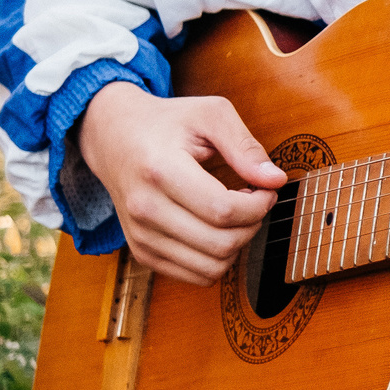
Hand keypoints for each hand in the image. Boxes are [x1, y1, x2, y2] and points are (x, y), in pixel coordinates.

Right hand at [76, 83, 287, 285]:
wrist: (114, 138)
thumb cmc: (167, 123)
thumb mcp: (210, 114)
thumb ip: (245, 146)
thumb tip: (275, 180)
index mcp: (160, 170)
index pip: (224, 210)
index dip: (259, 205)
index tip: (267, 189)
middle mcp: (145, 208)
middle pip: (221, 243)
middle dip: (253, 225)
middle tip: (255, 201)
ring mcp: (140, 235)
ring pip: (211, 267)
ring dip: (238, 245)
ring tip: (236, 215)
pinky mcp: (142, 252)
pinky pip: (195, 275)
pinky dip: (218, 258)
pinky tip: (217, 229)